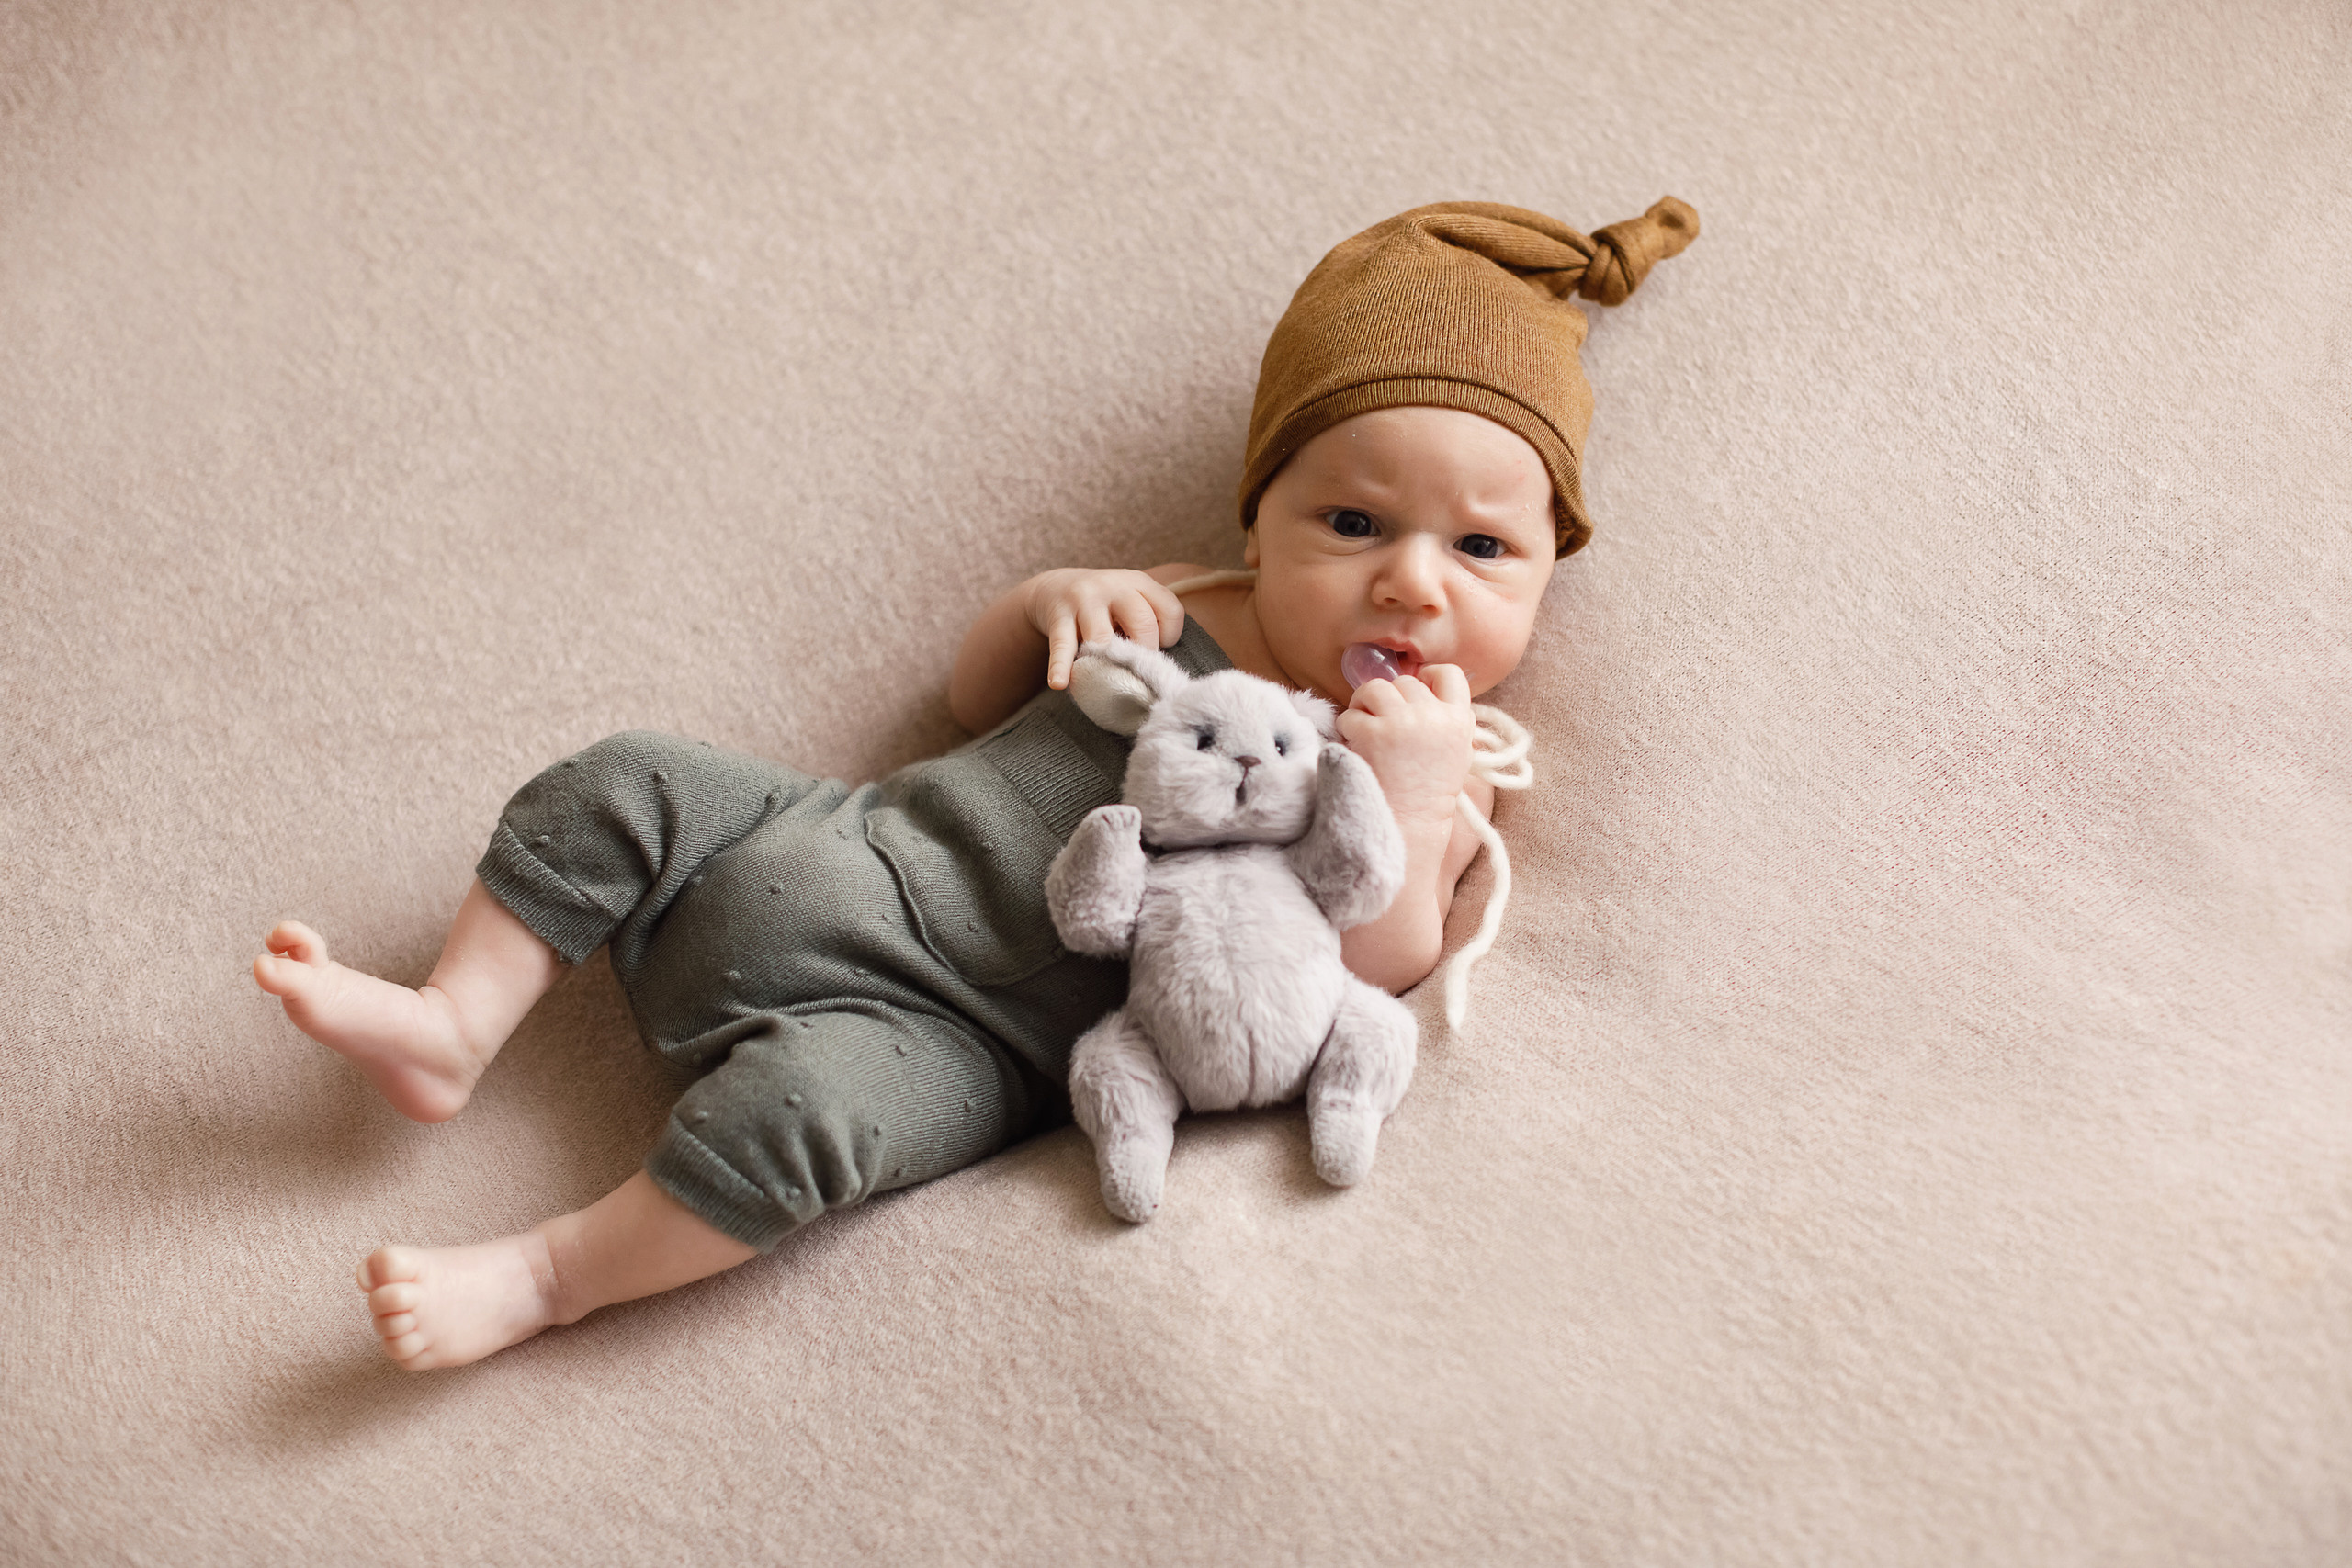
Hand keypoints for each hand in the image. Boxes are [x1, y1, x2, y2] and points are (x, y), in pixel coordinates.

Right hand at [1024, 569, 1186, 689]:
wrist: (1054, 587)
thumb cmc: (1103, 604)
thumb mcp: (1130, 600)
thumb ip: (1149, 622)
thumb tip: (1159, 670)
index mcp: (1139, 582)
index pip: (1170, 610)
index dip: (1169, 636)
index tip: (1154, 648)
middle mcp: (1114, 586)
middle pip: (1143, 623)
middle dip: (1143, 654)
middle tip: (1134, 668)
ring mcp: (1084, 599)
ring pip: (1103, 638)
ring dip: (1106, 664)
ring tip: (1106, 682)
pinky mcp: (1058, 615)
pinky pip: (1062, 645)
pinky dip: (1060, 666)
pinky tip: (1060, 683)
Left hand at [1333, 663, 1473, 827]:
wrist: (1409, 827)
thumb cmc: (1428, 795)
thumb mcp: (1456, 754)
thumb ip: (1446, 721)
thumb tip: (1421, 687)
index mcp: (1459, 720)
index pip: (1449, 673)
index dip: (1428, 677)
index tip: (1415, 691)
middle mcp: (1434, 716)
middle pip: (1404, 682)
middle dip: (1389, 699)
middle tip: (1381, 723)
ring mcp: (1403, 722)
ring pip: (1374, 688)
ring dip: (1363, 705)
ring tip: (1364, 729)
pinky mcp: (1374, 733)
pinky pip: (1350, 715)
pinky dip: (1347, 729)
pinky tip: (1355, 747)